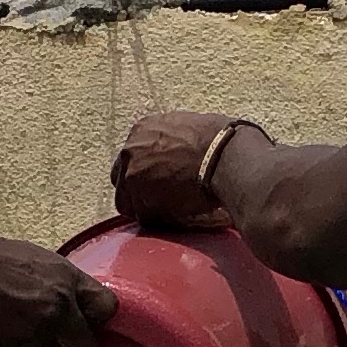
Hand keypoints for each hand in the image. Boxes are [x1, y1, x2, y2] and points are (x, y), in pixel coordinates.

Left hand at [113, 110, 251, 228]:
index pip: (132, 154)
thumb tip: (180, 151)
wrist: (224, 155)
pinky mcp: (139, 199)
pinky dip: (159, 220)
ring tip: (172, 211)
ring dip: (146, 207)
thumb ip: (173, 139)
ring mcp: (131, 175)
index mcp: (142, 128)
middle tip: (160, 199)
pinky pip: (143, 217)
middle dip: (137, 189)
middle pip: (122, 178)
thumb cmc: (219, 141)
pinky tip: (178, 217)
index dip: (145, 170)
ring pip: (128, 201)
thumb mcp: (189, 126)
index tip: (159, 179)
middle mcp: (131, 149)